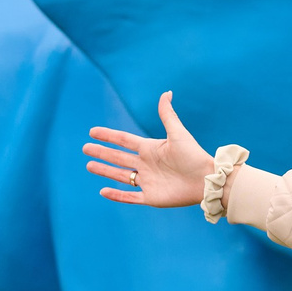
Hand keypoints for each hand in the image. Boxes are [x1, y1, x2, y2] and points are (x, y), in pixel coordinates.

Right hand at [84, 92, 214, 207]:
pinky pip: (129, 196)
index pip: (124, 140)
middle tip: (85, 148)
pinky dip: (116, 195)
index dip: (108, 136)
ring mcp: (147, 181)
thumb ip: (168, 115)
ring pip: (120, 175)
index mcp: (150, 149)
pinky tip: (102, 191)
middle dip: (102, 152)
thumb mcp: (178, 133)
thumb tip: (166, 92)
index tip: (92, 131)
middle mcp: (146, 165)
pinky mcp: (151, 197)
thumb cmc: (194, 156)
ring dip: (104, 171)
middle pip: (118, 157)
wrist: (206, 180)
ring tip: (89, 165)